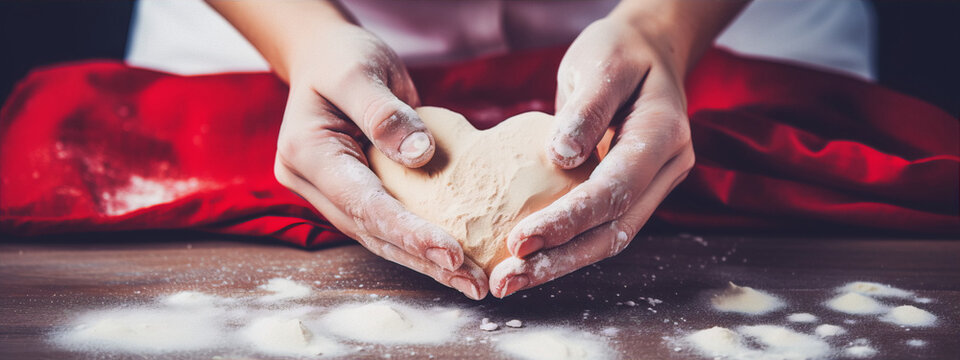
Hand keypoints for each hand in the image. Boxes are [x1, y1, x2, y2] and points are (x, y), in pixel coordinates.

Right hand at [270, 22, 487, 298]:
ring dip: (425, 263)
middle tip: (473, 283)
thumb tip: (420, 155)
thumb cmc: (341, 58)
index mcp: (306, 153)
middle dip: (424, 260)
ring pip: (380, 238)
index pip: (363, 202)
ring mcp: (332, 193)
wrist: (323, 57)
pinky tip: (454, 262)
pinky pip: (388, 225)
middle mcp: (313, 183)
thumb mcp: (359, 71)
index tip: (450, 252)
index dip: (407, 230)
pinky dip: (420, 244)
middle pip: (373, 232)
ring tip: (472, 282)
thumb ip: (384, 112)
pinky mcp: (355, 194)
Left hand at [489, 15, 699, 297]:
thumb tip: (561, 157)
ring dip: (558, 264)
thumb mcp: (603, 63)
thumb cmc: (620, 52)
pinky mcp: (630, 194)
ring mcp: (652, 186)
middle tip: (506, 281)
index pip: (615, 189)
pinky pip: (599, 228)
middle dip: (559, 260)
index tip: (520, 240)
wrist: (646, 52)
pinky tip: (527, 260)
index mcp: (664, 134)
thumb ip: (587, 109)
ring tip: (509, 281)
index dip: (569, 219)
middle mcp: (665, 170)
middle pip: (614, 230)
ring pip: (608, 239)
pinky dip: (564, 247)